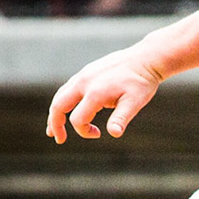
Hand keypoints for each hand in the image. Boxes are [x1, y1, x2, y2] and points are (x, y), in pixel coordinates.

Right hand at [47, 47, 164, 141]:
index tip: (98, 134)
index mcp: (95, 93)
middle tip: (58, 139)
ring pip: (60, 96)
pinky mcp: (85, 72)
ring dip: (56, 112)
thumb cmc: (141, 83)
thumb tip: (114, 133)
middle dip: (55, 123)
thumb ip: (121, 118)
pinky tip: (68, 110)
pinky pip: (67, 88)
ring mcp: (82, 75)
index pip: (78, 119)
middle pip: (58, 105)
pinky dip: (63, 102)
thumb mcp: (135, 102)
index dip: (84, 131)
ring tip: (55, 128)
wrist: (144, 59)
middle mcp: (83, 82)